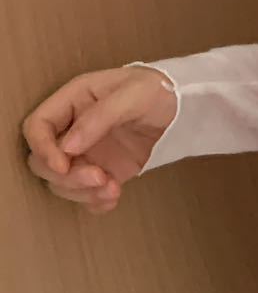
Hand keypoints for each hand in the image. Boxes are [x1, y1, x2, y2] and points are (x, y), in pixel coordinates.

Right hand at [21, 65, 177, 214]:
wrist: (184, 106)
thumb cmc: (156, 90)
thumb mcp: (131, 95)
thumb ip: (98, 118)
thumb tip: (69, 147)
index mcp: (72, 101)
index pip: (37, 127)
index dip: (42, 148)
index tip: (63, 164)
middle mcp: (72, 129)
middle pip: (42, 161)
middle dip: (66, 176)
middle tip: (99, 177)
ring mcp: (87, 153)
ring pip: (62, 182)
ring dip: (82, 192)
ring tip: (113, 188)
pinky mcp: (105, 170)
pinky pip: (87, 194)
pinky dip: (95, 202)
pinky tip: (114, 198)